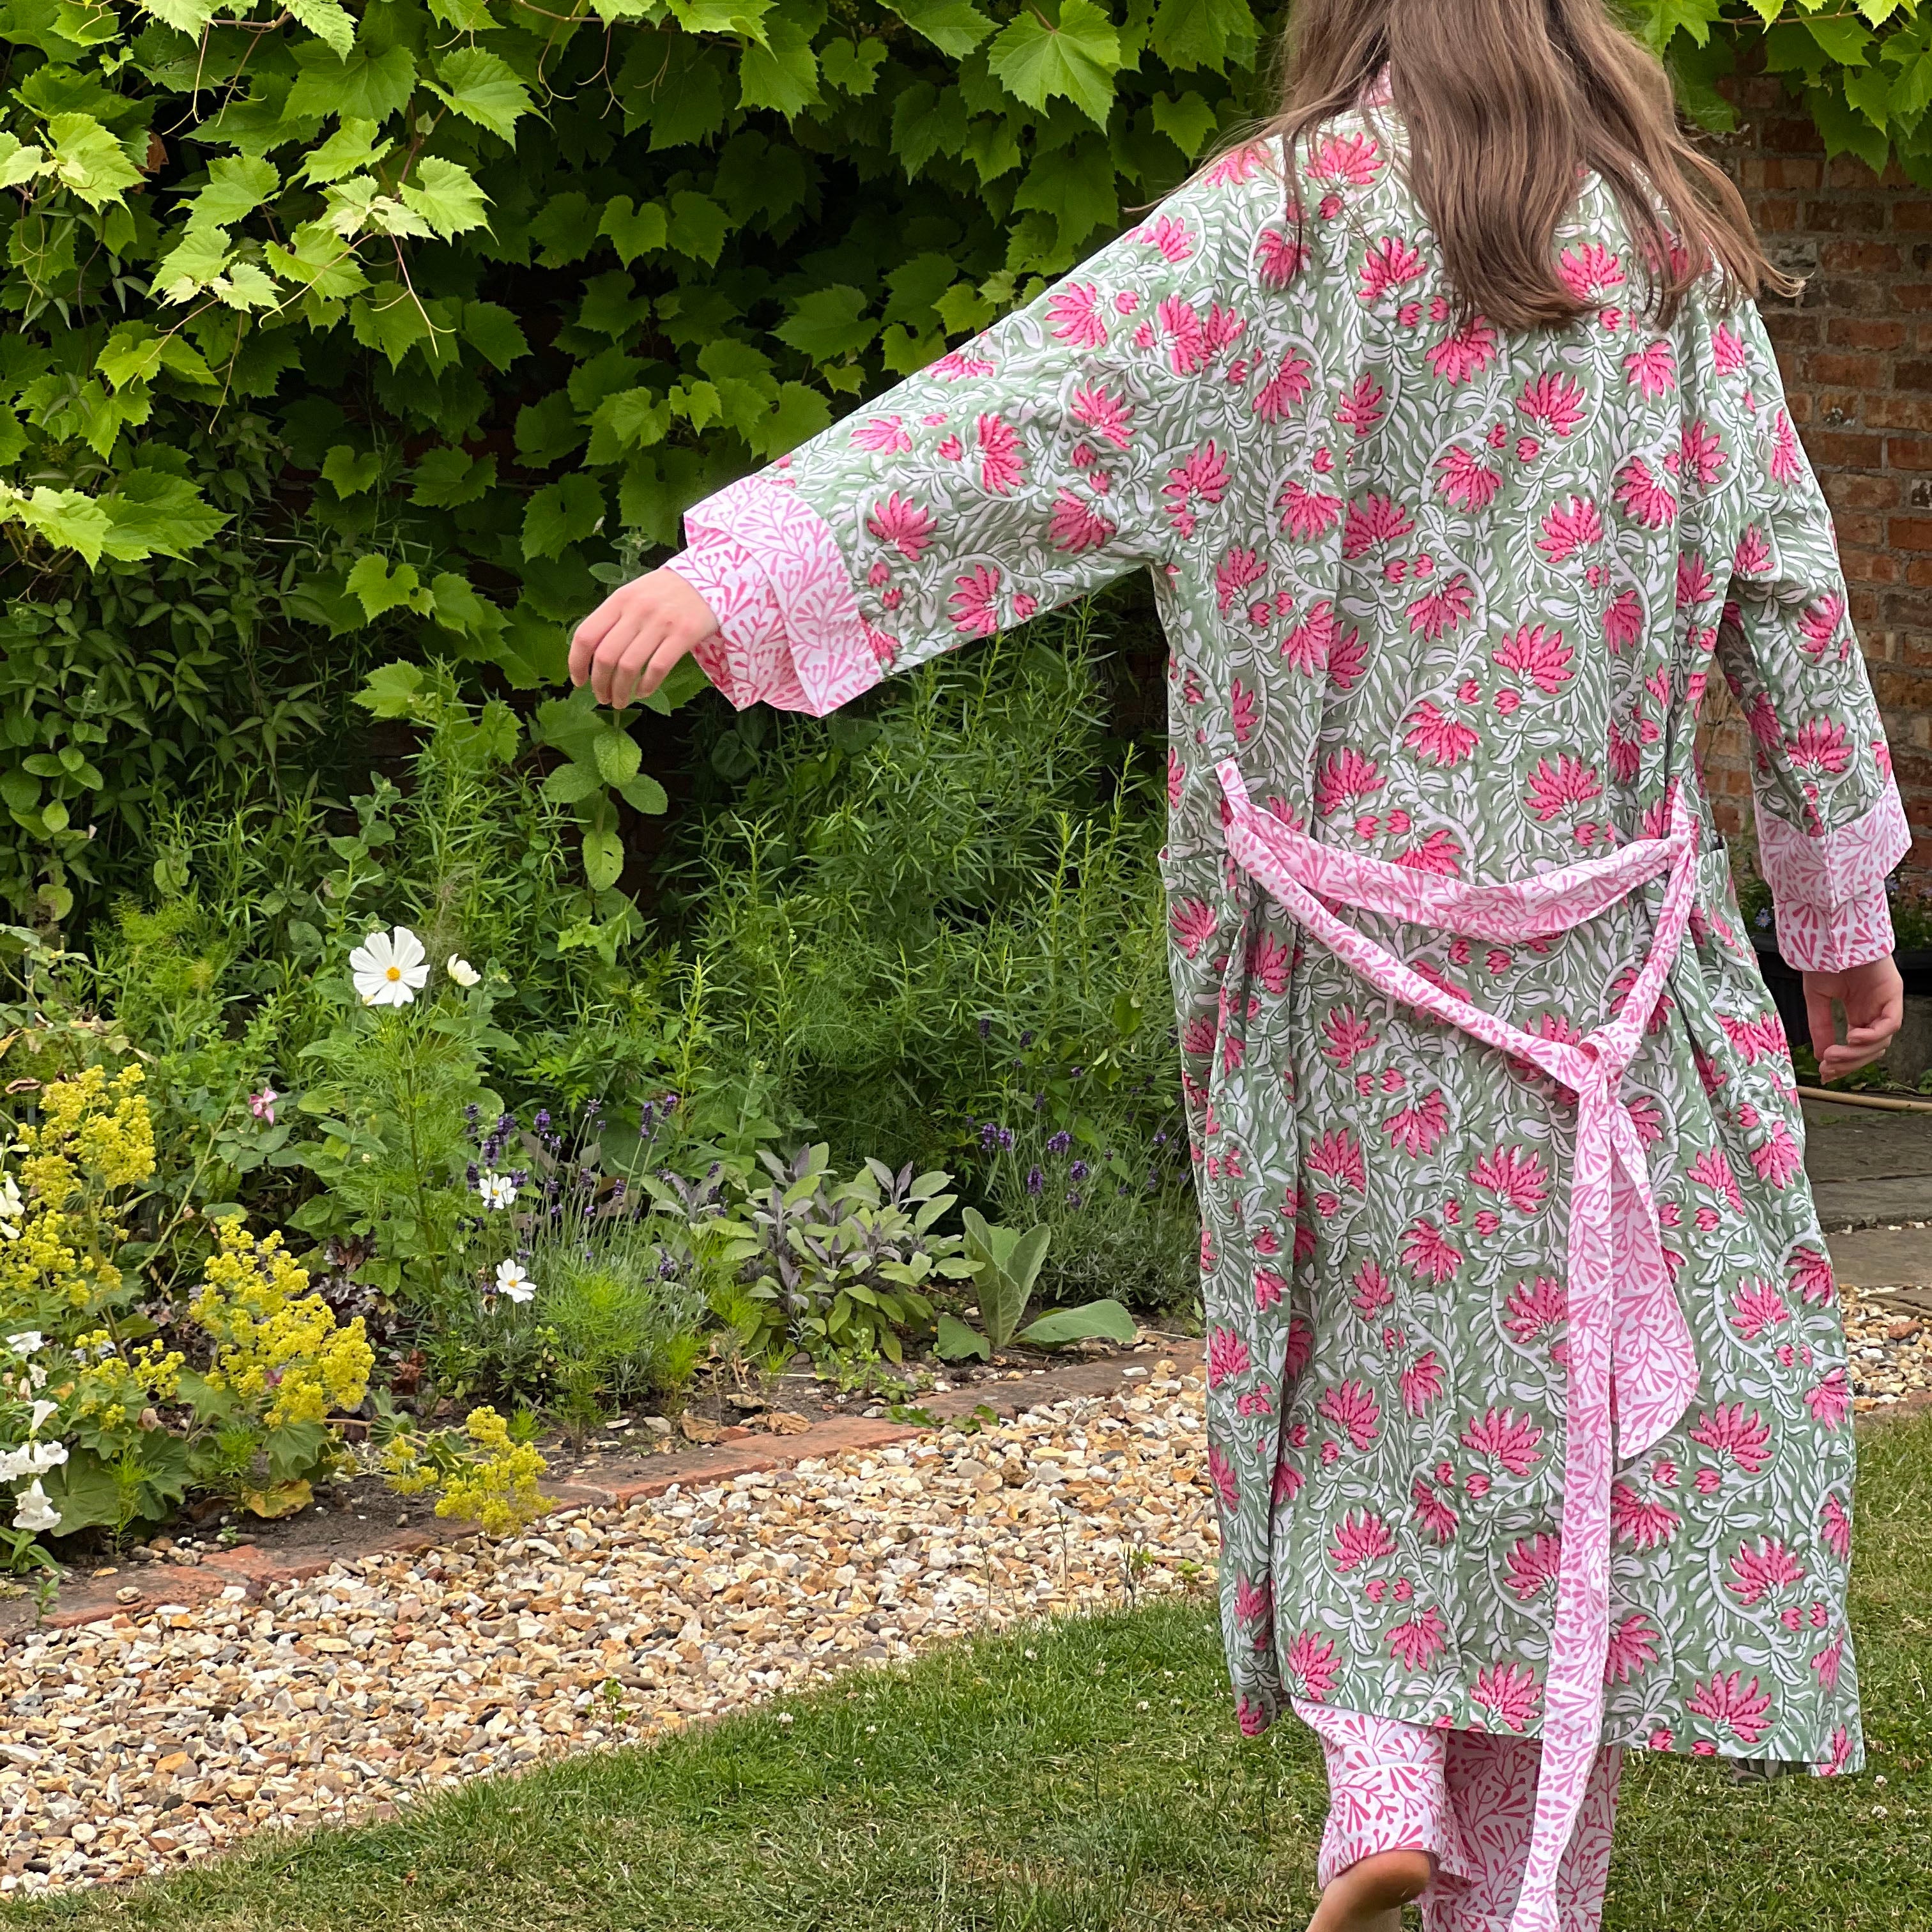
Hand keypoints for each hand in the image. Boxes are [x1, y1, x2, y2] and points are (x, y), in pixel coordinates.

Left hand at [569, 566, 718, 707]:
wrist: (708, 580)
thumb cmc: (665, 592)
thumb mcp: (633, 595)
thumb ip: (614, 619)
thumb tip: (592, 656)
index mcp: (619, 600)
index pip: (586, 636)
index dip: (577, 663)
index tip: (579, 681)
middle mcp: (637, 610)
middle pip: (606, 657)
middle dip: (599, 684)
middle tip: (602, 697)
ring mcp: (661, 622)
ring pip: (629, 667)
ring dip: (621, 691)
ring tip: (620, 701)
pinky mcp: (684, 634)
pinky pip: (658, 668)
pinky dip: (647, 686)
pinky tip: (643, 692)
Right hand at [1803, 955, 1903, 1082]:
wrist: (1830, 936)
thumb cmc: (1823, 960)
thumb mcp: (1817, 999)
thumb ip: (1820, 1026)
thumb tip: (1820, 1056)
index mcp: (1859, 1012)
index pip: (1857, 1047)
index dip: (1843, 1063)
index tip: (1824, 1073)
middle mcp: (1875, 1011)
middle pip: (1870, 1050)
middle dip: (1848, 1062)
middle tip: (1827, 1066)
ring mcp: (1886, 1003)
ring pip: (1881, 1042)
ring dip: (1856, 1053)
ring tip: (1834, 1053)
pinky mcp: (1894, 995)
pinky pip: (1890, 1025)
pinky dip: (1872, 1036)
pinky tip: (1852, 1037)